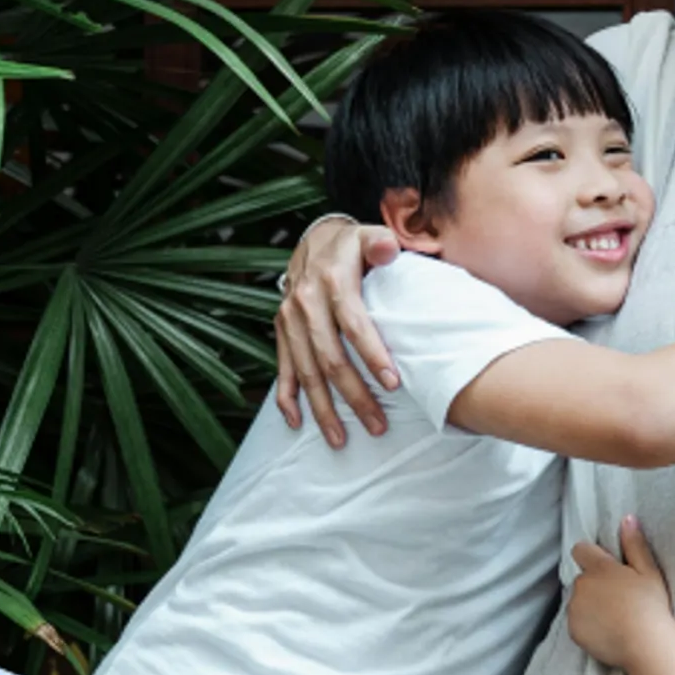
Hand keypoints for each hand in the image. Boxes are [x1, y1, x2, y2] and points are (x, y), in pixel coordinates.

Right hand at [275, 218, 402, 446]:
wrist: (315, 240)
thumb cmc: (351, 246)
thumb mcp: (368, 235)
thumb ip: (380, 242)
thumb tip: (389, 248)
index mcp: (330, 282)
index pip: (353, 324)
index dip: (372, 354)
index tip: (393, 384)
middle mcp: (305, 304)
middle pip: (330, 358)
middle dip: (354, 395)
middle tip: (377, 426)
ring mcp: (289, 321)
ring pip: (306, 372)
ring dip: (323, 408)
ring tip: (341, 439)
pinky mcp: (281, 332)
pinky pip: (282, 369)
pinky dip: (287, 398)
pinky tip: (297, 423)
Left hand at [569, 516, 674, 670]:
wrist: (645, 644)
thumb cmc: (650, 605)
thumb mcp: (649, 571)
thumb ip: (635, 544)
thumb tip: (627, 518)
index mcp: (599, 568)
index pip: (580, 550)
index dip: (590, 556)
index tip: (605, 568)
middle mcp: (581, 585)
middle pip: (582, 579)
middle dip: (594, 585)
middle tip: (617, 599)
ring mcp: (575, 608)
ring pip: (578, 602)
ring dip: (590, 606)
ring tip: (614, 618)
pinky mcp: (573, 630)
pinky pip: (577, 623)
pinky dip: (588, 626)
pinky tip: (607, 632)